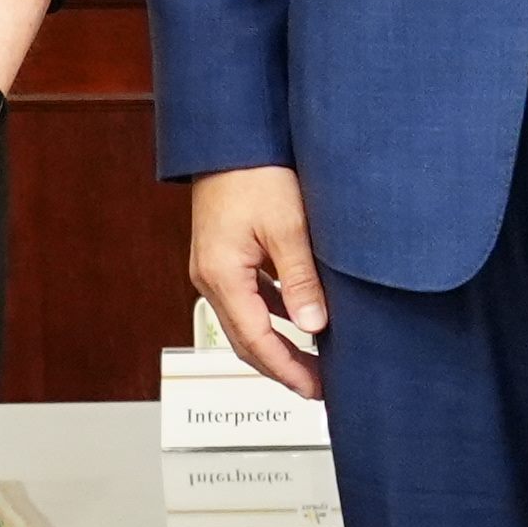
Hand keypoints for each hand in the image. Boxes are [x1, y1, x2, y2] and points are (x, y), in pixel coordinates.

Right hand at [188, 164, 329, 401]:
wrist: (230, 136)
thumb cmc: (254, 172)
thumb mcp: (288, 226)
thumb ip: (299, 279)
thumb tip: (313, 326)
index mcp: (221, 276)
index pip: (256, 342)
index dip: (287, 371)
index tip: (314, 390)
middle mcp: (210, 277)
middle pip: (246, 340)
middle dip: (282, 367)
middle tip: (318, 386)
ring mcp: (214, 267)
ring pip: (246, 321)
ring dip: (277, 343)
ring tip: (313, 359)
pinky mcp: (223, 255)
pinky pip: (248, 298)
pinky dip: (272, 315)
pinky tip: (297, 318)